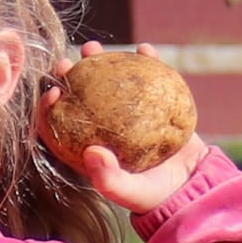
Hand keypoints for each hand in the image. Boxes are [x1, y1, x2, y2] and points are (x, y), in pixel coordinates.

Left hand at [40, 41, 208, 214]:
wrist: (191, 186)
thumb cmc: (155, 195)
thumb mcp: (130, 193)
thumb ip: (109, 179)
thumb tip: (90, 152)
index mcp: (90, 149)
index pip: (60, 127)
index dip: (49, 109)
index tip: (54, 93)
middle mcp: (105, 129)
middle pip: (80, 98)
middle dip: (69, 77)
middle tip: (68, 63)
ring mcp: (130, 114)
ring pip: (110, 82)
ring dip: (100, 61)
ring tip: (93, 47)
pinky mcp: (154, 103)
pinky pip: (148, 77)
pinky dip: (147, 61)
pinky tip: (144, 49)